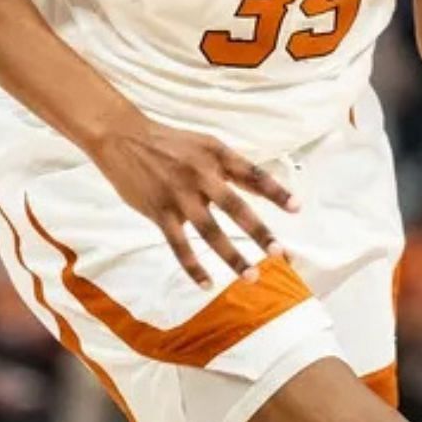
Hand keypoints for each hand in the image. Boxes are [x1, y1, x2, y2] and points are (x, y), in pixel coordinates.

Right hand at [85, 112, 298, 288]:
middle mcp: (201, 175)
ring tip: (252, 276)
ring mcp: (179, 195)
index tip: (297, 208)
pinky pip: (179, 244)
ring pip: (210, 231)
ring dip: (232, 256)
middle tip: (278, 252)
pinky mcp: (159, 212)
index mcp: (217, 156)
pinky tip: (206, 283)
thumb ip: (233, 168)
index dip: (276, 191)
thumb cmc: (172, 143)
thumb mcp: (207, 146)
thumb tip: (263, 187)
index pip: (253, 174)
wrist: (124, 139)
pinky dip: (193, 266)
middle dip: (259, 231)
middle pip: (235, 207)